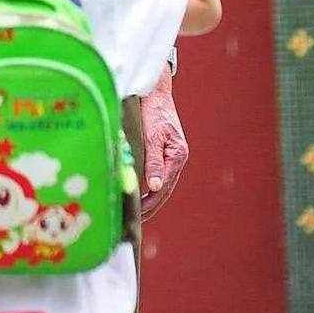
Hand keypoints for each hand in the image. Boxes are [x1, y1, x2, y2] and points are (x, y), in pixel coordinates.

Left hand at [139, 69, 188, 218]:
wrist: (154, 92)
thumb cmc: (153, 111)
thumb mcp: (153, 136)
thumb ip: (154, 162)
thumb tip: (154, 188)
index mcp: (178, 155)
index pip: (164, 187)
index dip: (151, 203)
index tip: (137, 215)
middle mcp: (177, 158)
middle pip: (165, 190)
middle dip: (151, 206)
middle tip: (135, 220)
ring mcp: (172, 156)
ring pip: (162, 185)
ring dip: (150, 199)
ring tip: (136, 213)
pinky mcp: (164, 152)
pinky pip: (158, 175)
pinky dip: (149, 187)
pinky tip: (139, 193)